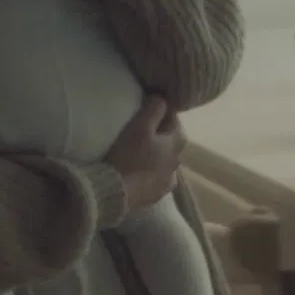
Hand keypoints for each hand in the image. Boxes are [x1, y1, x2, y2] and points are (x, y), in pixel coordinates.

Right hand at [104, 96, 185, 210]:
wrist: (115, 193)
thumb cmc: (128, 155)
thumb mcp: (140, 125)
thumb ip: (154, 109)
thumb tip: (163, 98)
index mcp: (178, 142)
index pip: (174, 120)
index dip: (161, 113)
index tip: (146, 111)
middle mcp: (178, 162)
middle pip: (171, 142)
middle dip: (160, 135)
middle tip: (141, 131)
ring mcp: (169, 181)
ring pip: (165, 162)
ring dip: (156, 156)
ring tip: (138, 153)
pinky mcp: (157, 196)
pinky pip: (157, 179)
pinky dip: (151, 174)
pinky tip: (138, 173)